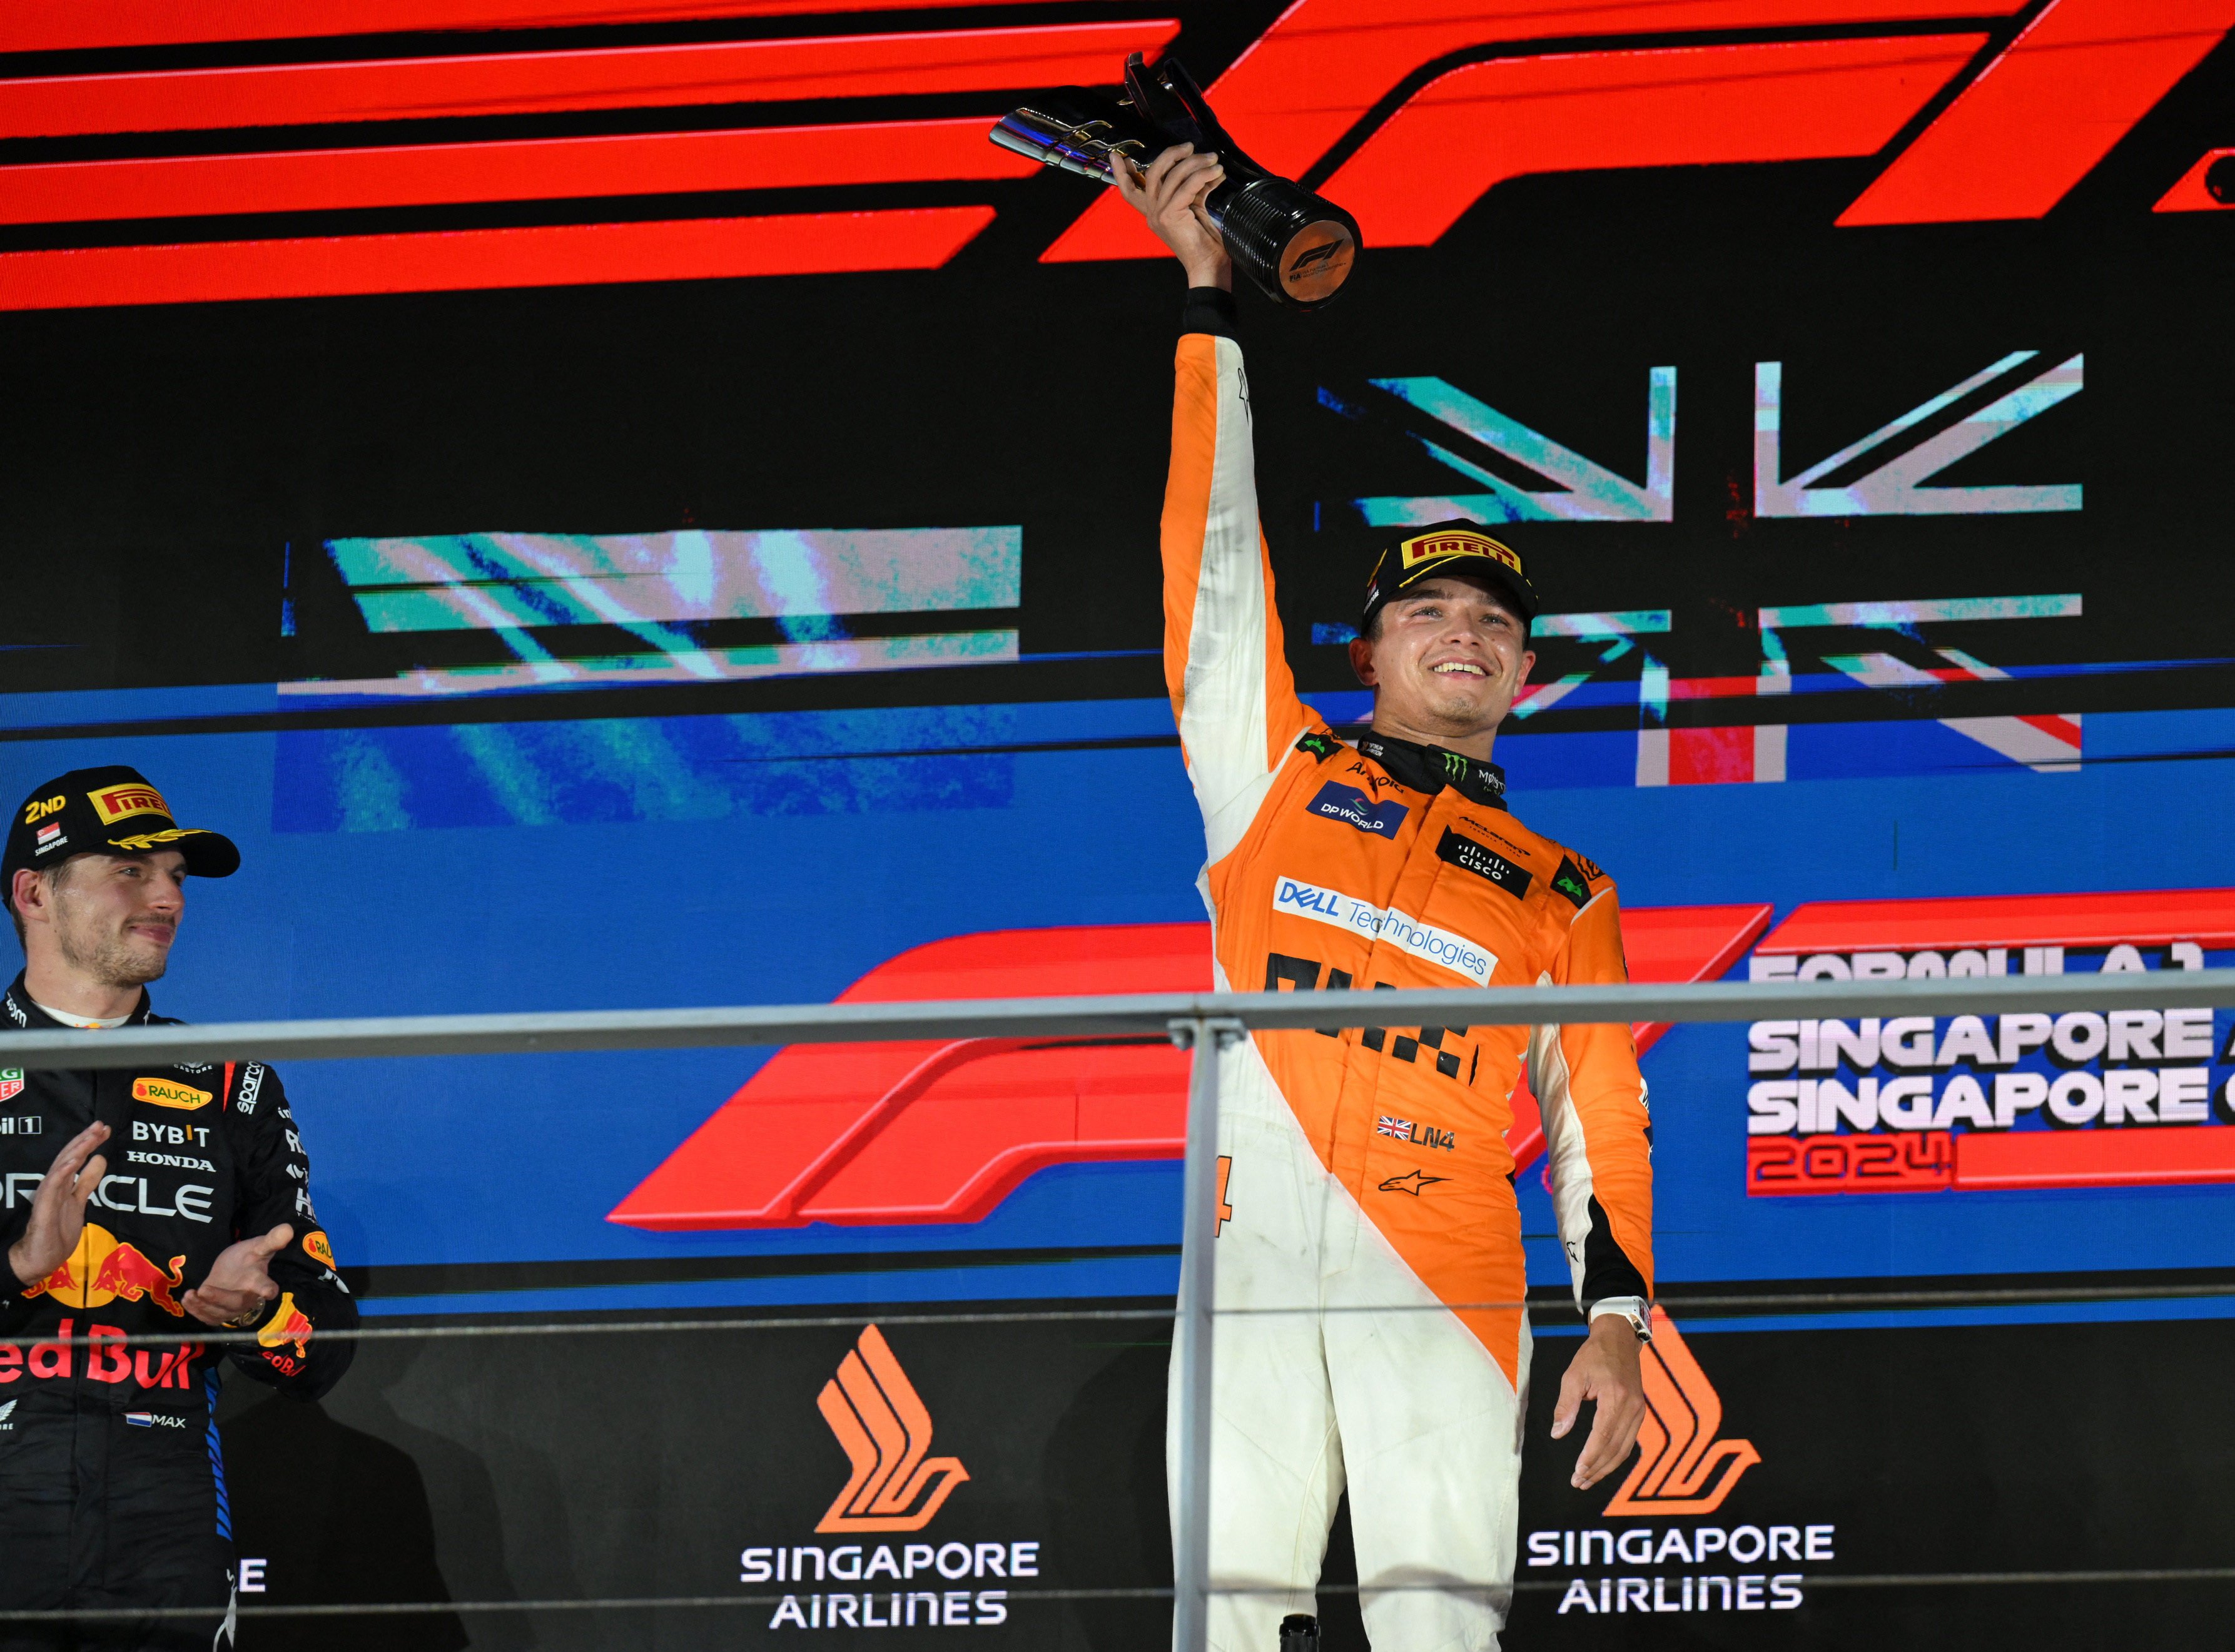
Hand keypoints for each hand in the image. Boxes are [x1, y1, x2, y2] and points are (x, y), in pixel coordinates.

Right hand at [8, 1122, 108, 1287]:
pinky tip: (73, 1161)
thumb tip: (100, 1158)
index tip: (105, 1129)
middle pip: (69, 1158)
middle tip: (101, 1125)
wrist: (38, 1260)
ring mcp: (48, 1196)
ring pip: (61, 1168)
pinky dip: (62, 1172)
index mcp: (63, 1185)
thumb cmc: (57, 1232)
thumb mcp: (79, 1202)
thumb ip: (87, 1181)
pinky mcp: (43, 1209)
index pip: (76, 1158)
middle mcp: (54, 1187)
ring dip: (76, 1150)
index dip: (89, 1143)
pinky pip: (52, 1187)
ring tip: (90, 1136)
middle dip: (85, 1140)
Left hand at [183, 1223, 292, 1326]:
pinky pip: (207, 1317)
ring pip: (219, 1313)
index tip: (268, 1292)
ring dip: (203, 1306)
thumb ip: (271, 1240)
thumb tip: (288, 1228)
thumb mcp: (258, 1246)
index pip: (267, 1288)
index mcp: (260, 1282)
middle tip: (203, 1289)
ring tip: (190, 1294)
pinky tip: (187, 1298)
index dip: (267, 1290)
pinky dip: (195, 1310)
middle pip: (235, 1303)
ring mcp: (231, 1309)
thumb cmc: (248, 1258)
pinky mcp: (217, 1313)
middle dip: (219, 1298)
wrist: (233, 1270)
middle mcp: (247, 1299)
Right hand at [1109, 142, 1230, 289]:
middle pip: (1152, 173)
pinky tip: (1216, 171)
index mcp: (1154, 213)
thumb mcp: (1196, 209)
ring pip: (1172, 175)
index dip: (1121, 173)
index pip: (1131, 191)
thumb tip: (1206, 168)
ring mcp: (1158, 215)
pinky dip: (1203, 174)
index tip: (1116, 156)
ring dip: (1195, 162)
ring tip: (1213, 159)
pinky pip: (1187, 185)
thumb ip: (1194, 189)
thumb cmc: (1206, 243)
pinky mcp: (1169, 216)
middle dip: (1170, 154)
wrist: (1209, 267)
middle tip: (1189, 147)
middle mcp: (1152, 214)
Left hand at [1550, 1315, 1647, 1489]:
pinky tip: (1602, 1465)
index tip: (1577, 1472)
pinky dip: (1615, 1456)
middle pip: (1615, 1448)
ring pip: (1624, 1449)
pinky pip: (1629, 1441)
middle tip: (1579, 1482)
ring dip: (1606, 1468)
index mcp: (1615, 1397)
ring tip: (1588, 1480)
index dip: (1590, 1457)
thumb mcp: (1573, 1376)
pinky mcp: (1639, 1412)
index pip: (1603, 1436)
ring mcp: (1639, 1411)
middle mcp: (1632, 1407)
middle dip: (1596, 1468)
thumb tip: (1557, 1433)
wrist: (1619, 1340)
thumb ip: (1566, 1406)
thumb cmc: (1593, 1356)